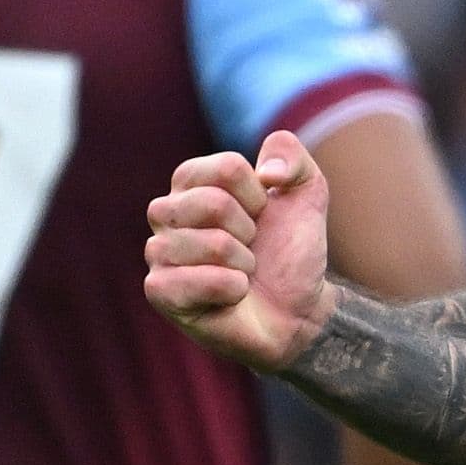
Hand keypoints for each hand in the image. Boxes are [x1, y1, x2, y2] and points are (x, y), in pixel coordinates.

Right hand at [146, 130, 335, 372]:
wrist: (297, 309)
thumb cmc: (290, 250)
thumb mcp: (307, 192)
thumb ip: (290, 155)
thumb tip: (267, 171)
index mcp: (192, 181)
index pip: (228, 168)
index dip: (259, 197)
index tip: (262, 215)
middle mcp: (166, 212)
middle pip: (215, 203)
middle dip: (250, 231)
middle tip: (250, 248)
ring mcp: (158, 252)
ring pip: (213, 244)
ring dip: (244, 263)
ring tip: (240, 272)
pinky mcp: (160, 291)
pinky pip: (200, 281)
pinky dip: (232, 290)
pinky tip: (230, 296)